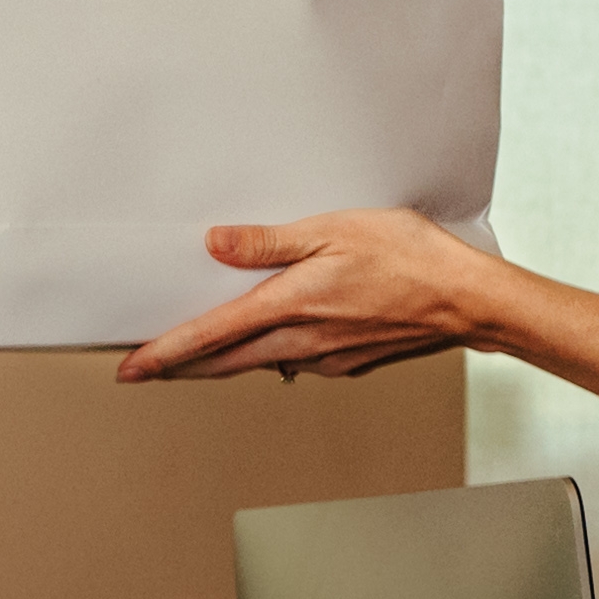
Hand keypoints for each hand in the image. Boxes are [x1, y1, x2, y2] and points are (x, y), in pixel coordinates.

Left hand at [118, 209, 505, 382]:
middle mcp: (302, 343)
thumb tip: (216, 245)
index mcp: (290, 307)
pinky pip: (299, 362)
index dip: (164, 354)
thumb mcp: (334, 229)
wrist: (467, 300)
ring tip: (203, 349)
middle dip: (182, 367)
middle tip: (147, 369)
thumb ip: (270, 242)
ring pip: (261, 363)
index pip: (210, 336)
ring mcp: (327, 360)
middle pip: (224, 363)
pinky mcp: (350, 364)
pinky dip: (277, 352)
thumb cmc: (410, 257)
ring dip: (228, 359)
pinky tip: (281, 335)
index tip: (130, 369)